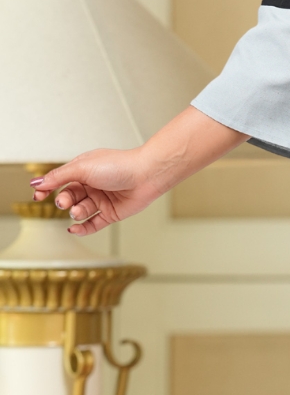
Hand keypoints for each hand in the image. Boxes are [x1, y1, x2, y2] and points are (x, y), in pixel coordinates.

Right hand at [30, 149, 167, 235]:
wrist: (147, 175)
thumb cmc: (119, 165)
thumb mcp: (82, 167)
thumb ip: (59, 177)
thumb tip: (37, 182)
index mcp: (84, 169)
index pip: (60, 180)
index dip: (48, 188)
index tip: (38, 195)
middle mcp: (93, 184)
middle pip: (69, 197)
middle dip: (64, 201)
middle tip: (64, 203)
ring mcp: (102, 199)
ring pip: (80, 211)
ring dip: (76, 212)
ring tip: (79, 210)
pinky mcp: (112, 213)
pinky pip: (93, 224)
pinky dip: (82, 228)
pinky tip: (74, 229)